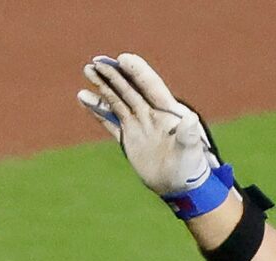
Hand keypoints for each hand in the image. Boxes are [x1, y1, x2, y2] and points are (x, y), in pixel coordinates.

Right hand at [77, 54, 220, 198]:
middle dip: (113, 74)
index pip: (150, 86)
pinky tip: (83, 97)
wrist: (180, 185)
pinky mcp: (128, 137)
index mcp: (167, 111)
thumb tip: (191, 119)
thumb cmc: (190, 167)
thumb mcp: (191, 150)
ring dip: (103, 86)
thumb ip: (189, 135)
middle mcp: (150, 113)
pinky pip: (109, 120)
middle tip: (96, 61)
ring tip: (87, 70)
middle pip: (129, 88)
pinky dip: (97, 109)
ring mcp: (137, 124)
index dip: (137, 72)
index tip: (122, 59)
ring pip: (117, 100)